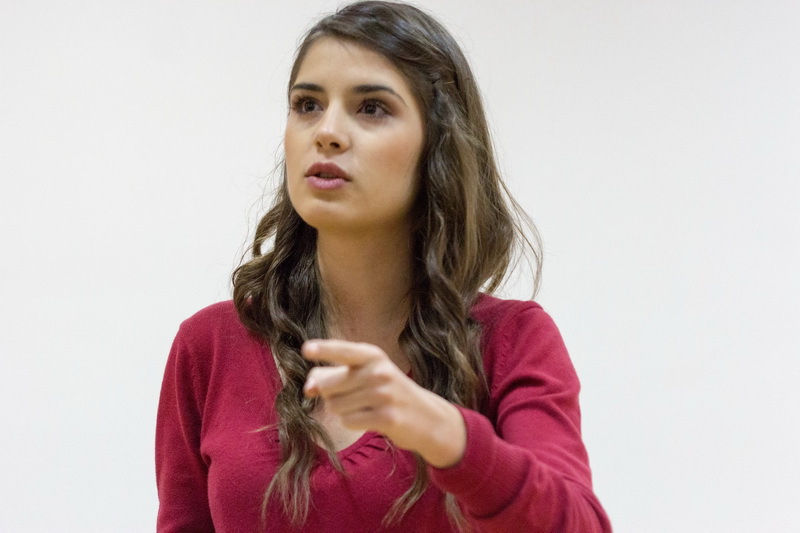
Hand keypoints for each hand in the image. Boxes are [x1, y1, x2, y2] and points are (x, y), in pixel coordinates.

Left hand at [302, 339, 465, 467]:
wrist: (426, 416)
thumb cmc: (386, 391)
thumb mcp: (364, 374)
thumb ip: (333, 376)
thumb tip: (308, 388)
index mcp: (372, 355)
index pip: (343, 350)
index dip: (323, 350)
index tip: (306, 349)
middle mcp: (379, 371)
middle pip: (328, 385)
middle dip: (329, 395)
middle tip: (350, 396)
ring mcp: (384, 394)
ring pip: (335, 406)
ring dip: (343, 410)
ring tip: (364, 407)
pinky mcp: (386, 417)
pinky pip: (348, 421)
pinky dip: (352, 422)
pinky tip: (369, 418)